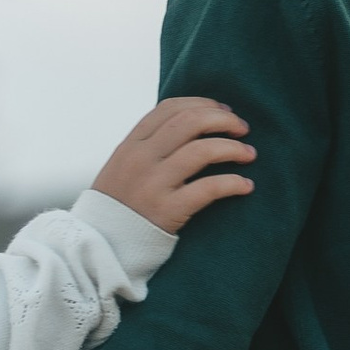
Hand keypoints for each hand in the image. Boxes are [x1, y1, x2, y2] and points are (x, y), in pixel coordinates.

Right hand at [92, 95, 255, 233]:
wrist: (100, 246)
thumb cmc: (117, 206)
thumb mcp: (121, 167)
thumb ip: (147, 146)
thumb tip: (189, 125)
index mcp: (130, 145)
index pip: (170, 108)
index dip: (202, 103)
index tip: (222, 111)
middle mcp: (141, 159)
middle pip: (190, 121)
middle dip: (223, 119)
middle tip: (242, 128)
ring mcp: (153, 184)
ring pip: (203, 150)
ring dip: (233, 148)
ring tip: (249, 154)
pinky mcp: (167, 211)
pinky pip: (209, 188)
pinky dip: (233, 183)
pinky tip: (246, 186)